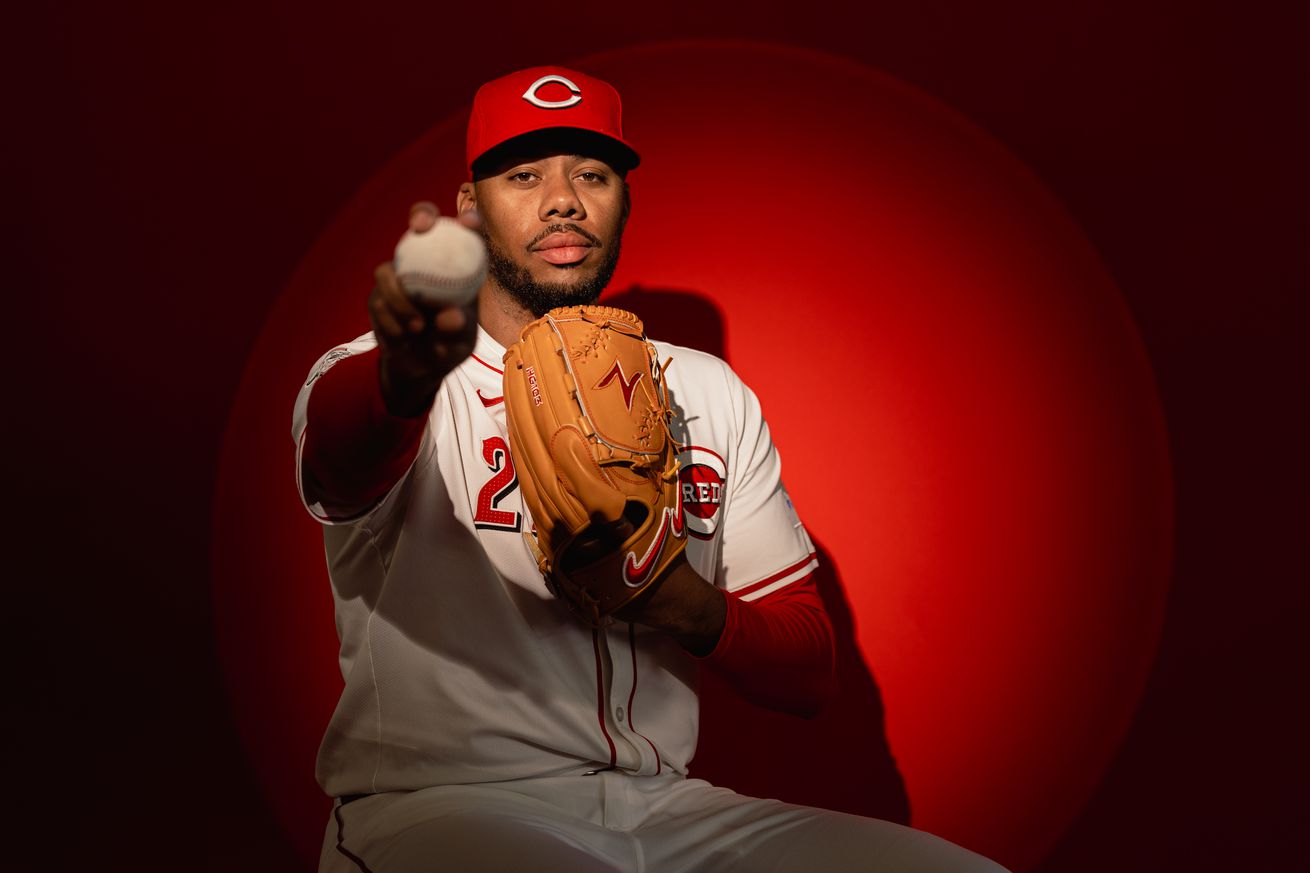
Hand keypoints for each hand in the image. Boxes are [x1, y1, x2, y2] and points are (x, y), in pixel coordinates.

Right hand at [368, 202, 483, 416]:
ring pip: (387, 271)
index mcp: (456, 270)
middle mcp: (426, 264)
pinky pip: (379, 303)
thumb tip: (450, 316)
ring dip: (401, 301)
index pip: (465, 236)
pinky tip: (402, 339)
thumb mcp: (461, 343)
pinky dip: (392, 324)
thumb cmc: (449, 347)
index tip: (469, 222)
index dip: (467, 221)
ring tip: (418, 328)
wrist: (420, 369)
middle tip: (420, 226)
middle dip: (421, 214)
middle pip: (421, 223)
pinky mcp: (378, 297)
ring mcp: (399, 277)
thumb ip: (458, 329)